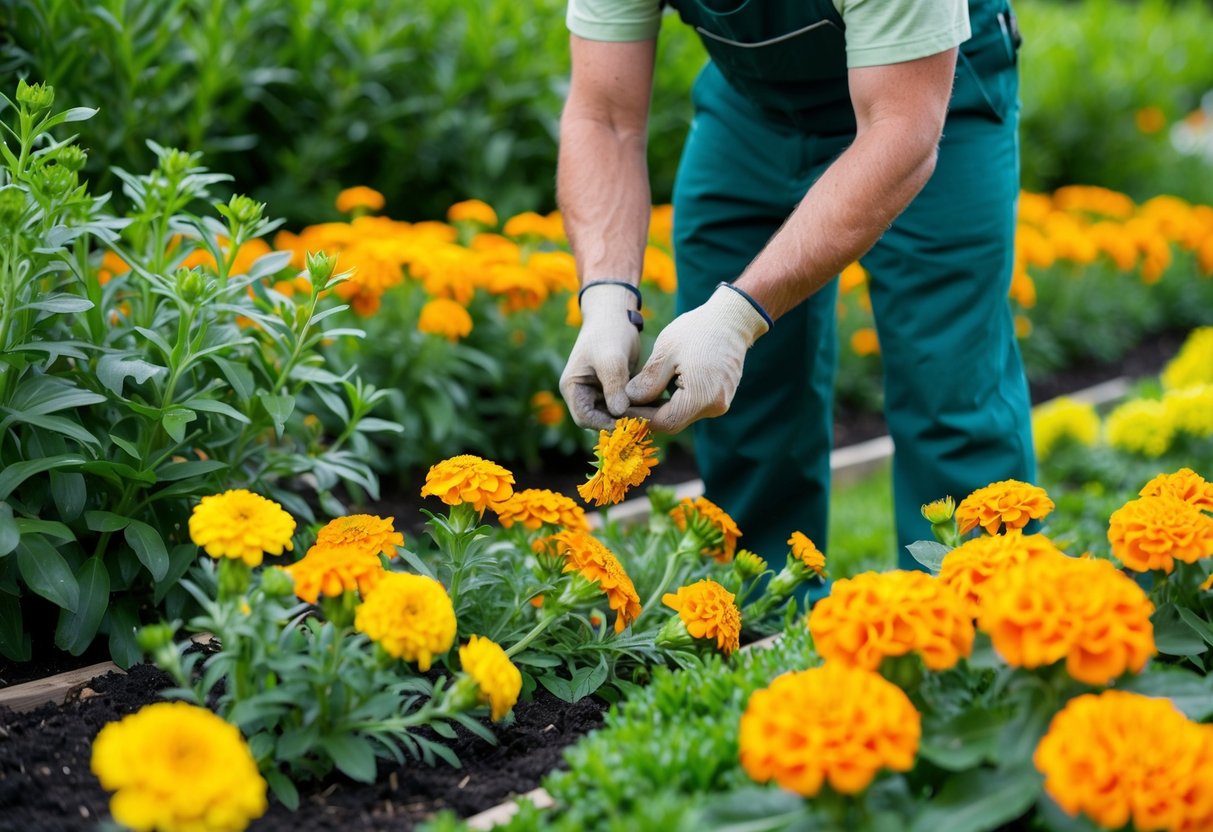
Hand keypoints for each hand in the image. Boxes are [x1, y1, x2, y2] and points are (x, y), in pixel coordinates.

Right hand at [559, 283, 641, 429]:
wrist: (616, 313)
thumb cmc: (608, 332)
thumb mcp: (611, 359)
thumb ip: (613, 386)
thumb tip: (619, 413)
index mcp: (573, 388)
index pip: (584, 418)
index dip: (605, 424)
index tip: (629, 423)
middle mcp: (583, 393)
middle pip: (599, 419)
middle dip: (621, 422)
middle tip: (645, 423)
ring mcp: (599, 391)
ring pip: (614, 414)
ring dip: (632, 416)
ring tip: (653, 416)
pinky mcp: (614, 388)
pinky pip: (625, 405)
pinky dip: (638, 407)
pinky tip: (656, 407)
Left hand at [625, 284, 769, 432]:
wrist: (732, 318)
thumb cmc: (697, 330)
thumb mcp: (666, 352)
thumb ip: (648, 382)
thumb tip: (629, 400)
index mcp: (702, 397)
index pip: (664, 421)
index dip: (640, 417)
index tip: (620, 409)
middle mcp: (715, 406)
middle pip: (674, 421)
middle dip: (648, 413)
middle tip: (626, 401)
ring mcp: (720, 403)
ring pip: (682, 414)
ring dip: (660, 407)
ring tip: (640, 392)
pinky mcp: (721, 397)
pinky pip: (692, 405)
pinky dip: (674, 400)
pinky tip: (660, 386)